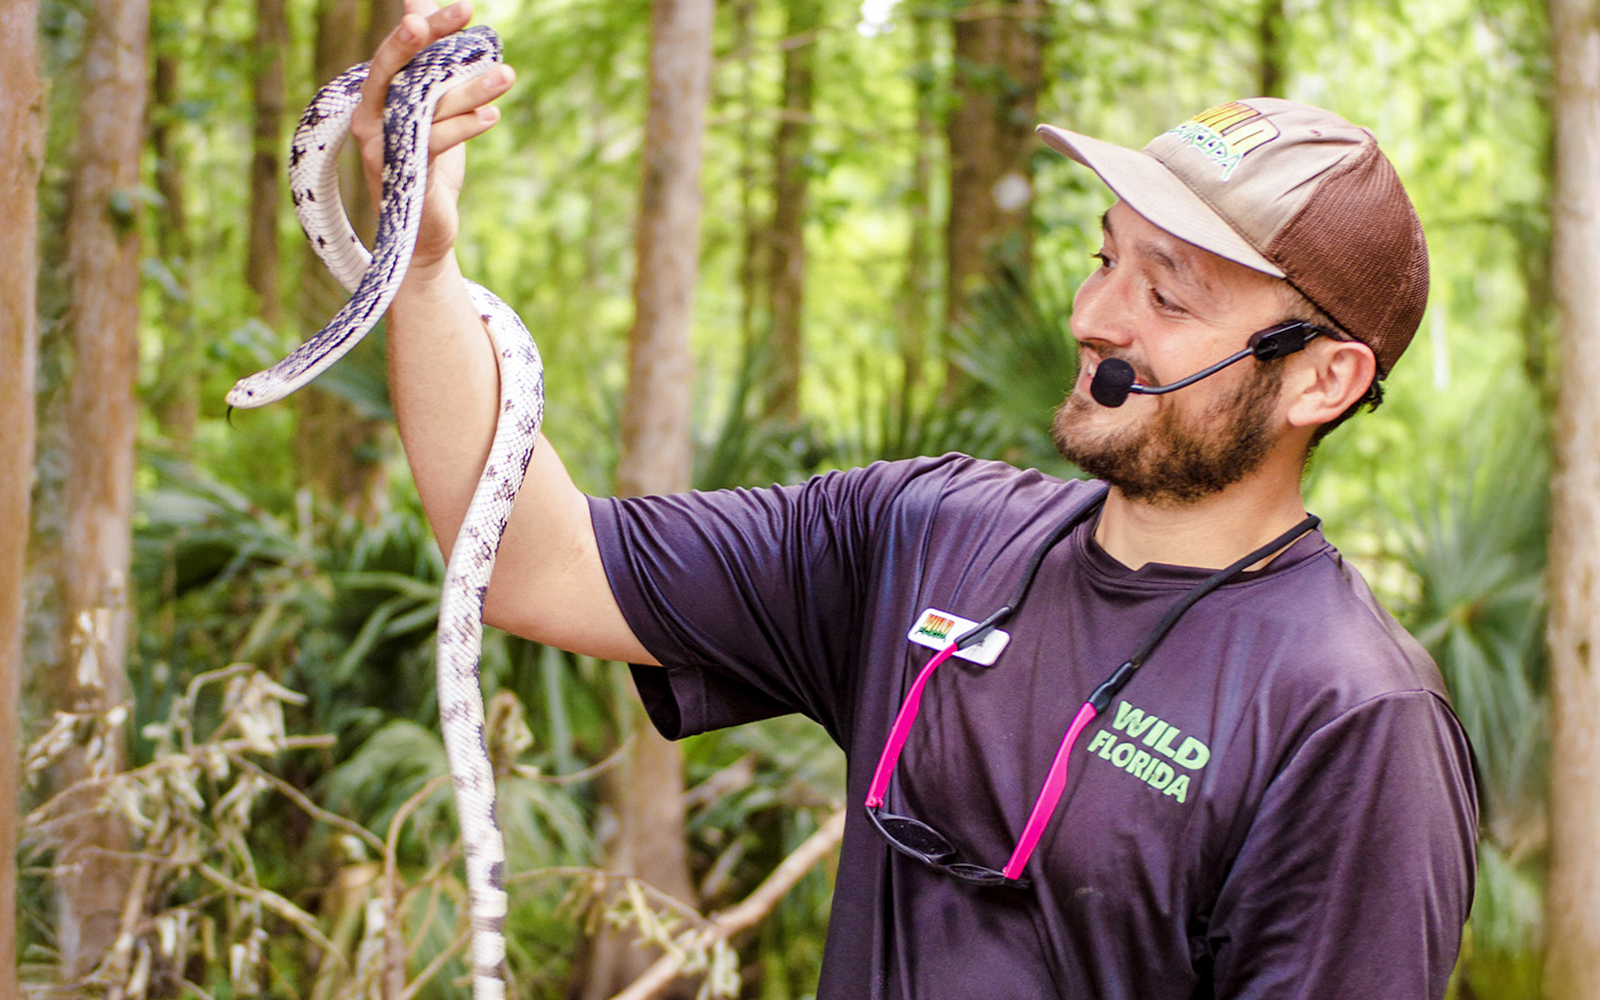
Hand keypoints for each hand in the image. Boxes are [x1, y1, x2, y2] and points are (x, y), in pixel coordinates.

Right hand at [350, 0, 515, 274]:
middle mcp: (370, 117)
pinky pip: (434, 142)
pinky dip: (465, 127)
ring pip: (426, 106)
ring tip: (507, 75)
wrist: (425, 231)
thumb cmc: (428, 165)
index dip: (428, 26)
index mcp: (375, 97)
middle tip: (463, 13)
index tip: (464, 8)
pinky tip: (493, 116)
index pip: (398, 51)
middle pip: (398, 68)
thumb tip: (419, 4)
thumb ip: (429, 65)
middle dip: (430, 38)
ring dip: (471, 88)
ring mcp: (383, 146)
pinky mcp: (403, 173)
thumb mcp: (431, 110)